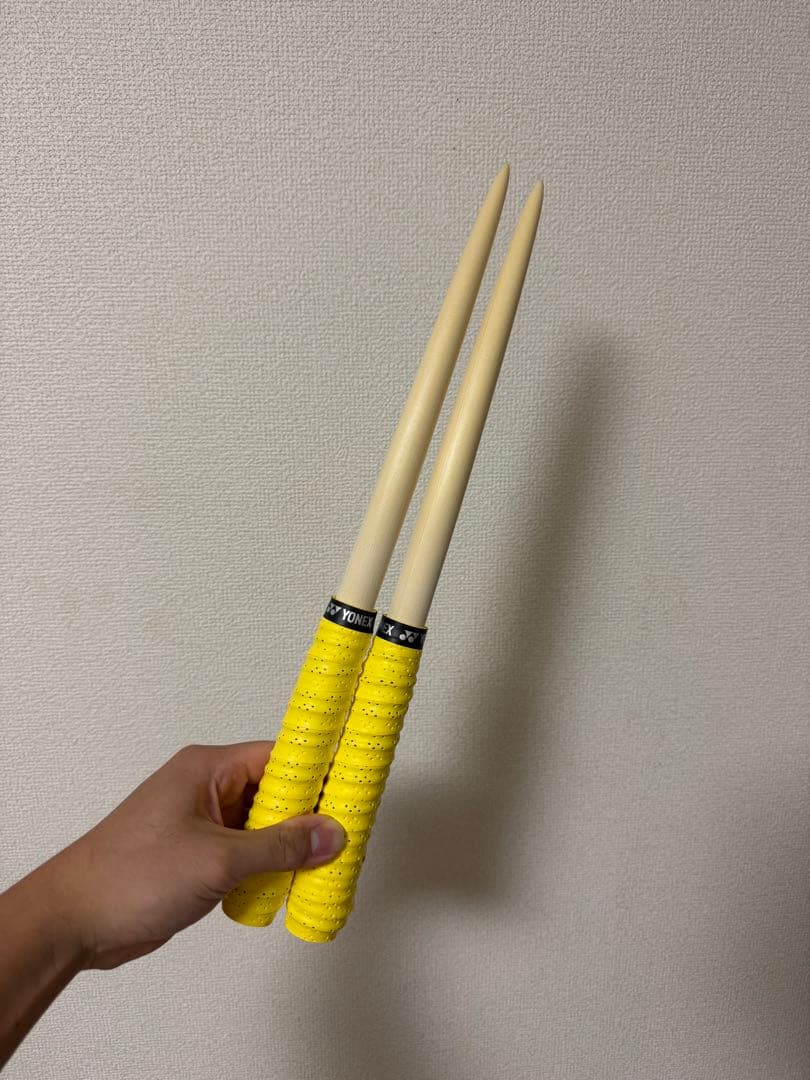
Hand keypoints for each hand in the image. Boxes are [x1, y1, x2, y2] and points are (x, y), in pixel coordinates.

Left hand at [38, 742, 344, 968]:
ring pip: (262, 826)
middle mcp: (206, 789)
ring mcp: (200, 823)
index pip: (278, 756)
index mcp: (208, 769)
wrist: (74, 921)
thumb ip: (279, 846)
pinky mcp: (196, 856)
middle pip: (275, 791)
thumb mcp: (218, 859)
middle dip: (308, 816)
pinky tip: (289, 887)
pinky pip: (245, 853)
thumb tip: (330, 834)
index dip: (318, 770)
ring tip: (325, 865)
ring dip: (288, 847)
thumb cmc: (131, 875)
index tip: (353, 786)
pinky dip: (267, 868)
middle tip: (345, 837)